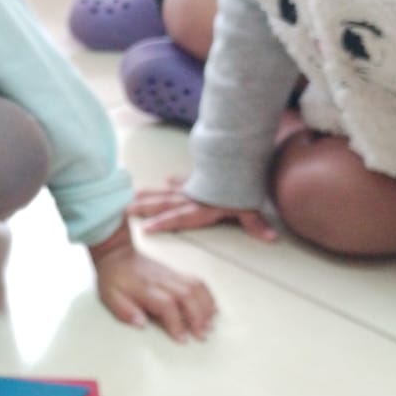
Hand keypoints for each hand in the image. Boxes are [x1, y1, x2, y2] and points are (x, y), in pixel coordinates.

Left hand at [89, 225, 215, 340]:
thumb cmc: (113, 278)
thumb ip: (125, 311)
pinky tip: (211, 309)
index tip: (182, 339)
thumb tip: (141, 324)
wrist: (117, 254)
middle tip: (202, 335)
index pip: (166, 305)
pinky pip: (197, 282)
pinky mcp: (176, 274)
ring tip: (210, 324)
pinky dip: (207, 296)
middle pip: (187, 296)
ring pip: (196, 288)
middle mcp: (162, 281)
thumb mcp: (110, 296)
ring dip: (206, 307)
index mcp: (145, 288)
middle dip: (198, 317)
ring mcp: (171, 275)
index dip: (176, 323)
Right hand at [129, 176, 277, 241]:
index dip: (162, 223)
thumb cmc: (242, 185)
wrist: (240, 157)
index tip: (145, 228)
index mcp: (201, 207)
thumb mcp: (250, 206)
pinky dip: (174, 181)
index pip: (178, 217)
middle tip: (124, 209)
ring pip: (166, 191)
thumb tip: (271, 238)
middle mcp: (192, 197)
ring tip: (131, 196)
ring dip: (149, 195)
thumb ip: (256, 224)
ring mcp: (193, 186)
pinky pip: (182, 180)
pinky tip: (166, 178)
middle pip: (164, 203)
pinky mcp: (199, 178)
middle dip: (145, 207)